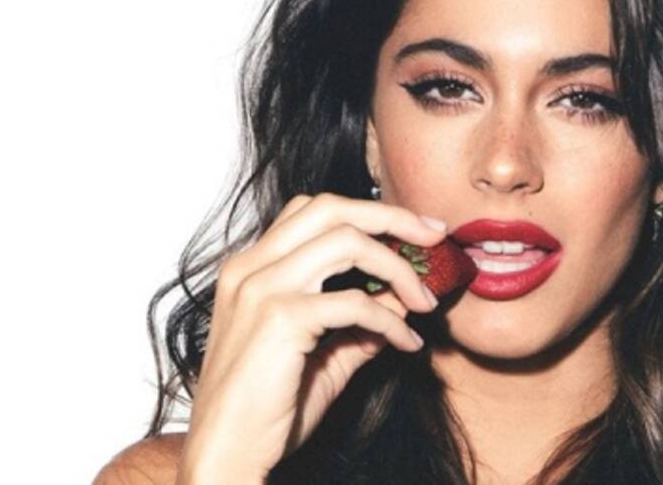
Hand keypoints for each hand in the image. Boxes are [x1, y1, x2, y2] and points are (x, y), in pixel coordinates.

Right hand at [176, 193, 444, 483]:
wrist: (226, 455)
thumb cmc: (265, 412)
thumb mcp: (322, 357)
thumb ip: (359, 323)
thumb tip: (404, 300)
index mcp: (250, 268)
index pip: (314, 211)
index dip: (370, 214)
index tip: (415, 232)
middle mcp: (250, 267)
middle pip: (331, 208)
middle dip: (393, 215)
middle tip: (436, 236)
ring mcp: (261, 288)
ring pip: (348, 241)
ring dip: (399, 267)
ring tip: (425, 300)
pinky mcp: (280, 318)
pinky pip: (356, 303)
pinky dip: (392, 320)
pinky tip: (407, 343)